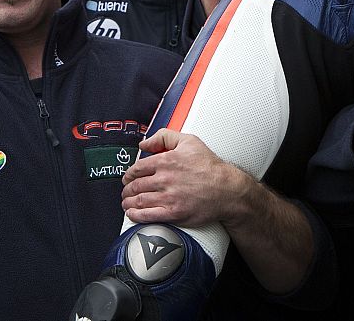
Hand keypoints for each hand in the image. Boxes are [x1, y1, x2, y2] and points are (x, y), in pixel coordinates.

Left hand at [122, 130, 248, 227]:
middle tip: (126, 191)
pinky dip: (135, 215)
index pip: (137, 168)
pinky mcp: (173, 213)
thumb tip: (144, 144)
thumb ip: (164, 137)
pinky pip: (147, 216)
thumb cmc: (210, 166)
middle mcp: (165, 179)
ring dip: (128, 202)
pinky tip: (132, 214)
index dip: (129, 174)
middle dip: (127, 189)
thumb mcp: (189, 141)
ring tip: (127, 203)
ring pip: (138, 201)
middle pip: (135, 185)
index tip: (128, 178)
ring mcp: (168, 197)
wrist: (227, 189)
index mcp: (166, 161)